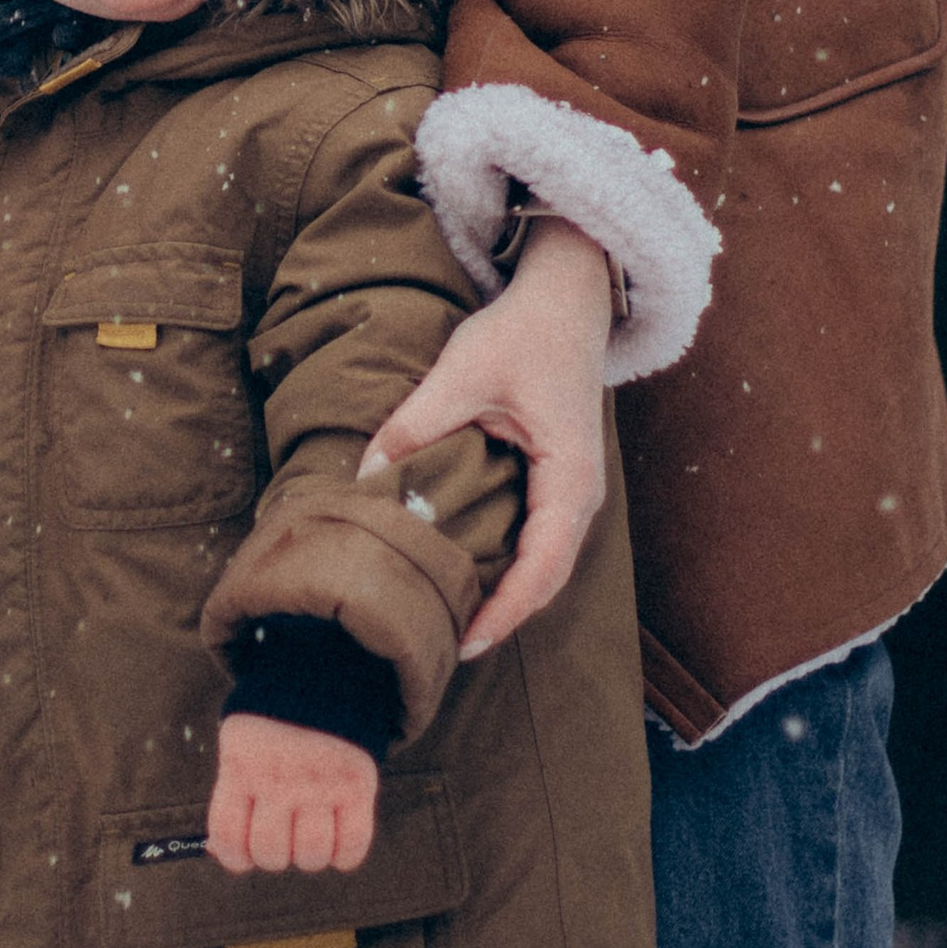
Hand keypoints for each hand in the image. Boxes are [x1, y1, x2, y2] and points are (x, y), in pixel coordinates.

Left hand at [208, 713, 377, 874]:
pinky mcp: (357, 785)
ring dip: (309, 857)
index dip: (234, 858)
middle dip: (274, 856)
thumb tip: (222, 852)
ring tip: (309, 835)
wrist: (322, 680)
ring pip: (311, 855)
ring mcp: (320, 782)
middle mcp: (279, 777)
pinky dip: (344, 856)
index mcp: (241, 766)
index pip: (228, 835)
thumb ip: (231, 797)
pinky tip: (338, 840)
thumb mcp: (240, 750)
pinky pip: (352, 847)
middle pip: (271, 853)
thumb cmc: (272, 729)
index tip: (244, 855)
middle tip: (283, 836)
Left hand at [362, 218, 612, 658]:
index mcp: (570, 476)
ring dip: (505, 596)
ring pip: (543, 564)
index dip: (506, 610)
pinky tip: (467, 579)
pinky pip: (537, 541)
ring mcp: (572, 490)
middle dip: (503, 617)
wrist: (566, 300)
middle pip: (547, 579)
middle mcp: (580, 494)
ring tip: (452, 624)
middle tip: (447, 648)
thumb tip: (366, 473)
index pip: (543, 566)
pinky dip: (508, 568)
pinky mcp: (556, 481)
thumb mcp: (464, 371)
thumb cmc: (523, 332)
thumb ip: (417, 422)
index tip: (467, 642)